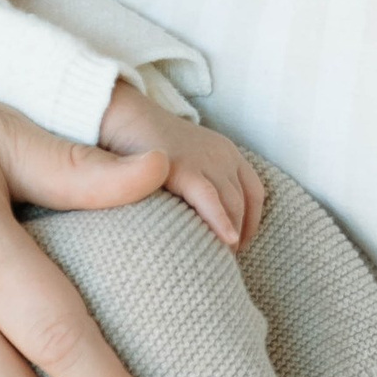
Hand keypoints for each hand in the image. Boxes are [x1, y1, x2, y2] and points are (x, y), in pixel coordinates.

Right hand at [96, 81, 266, 249]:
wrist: (122, 117)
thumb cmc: (146, 147)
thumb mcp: (185, 161)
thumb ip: (199, 184)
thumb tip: (203, 223)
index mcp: (226, 153)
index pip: (254, 192)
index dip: (252, 222)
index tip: (239, 244)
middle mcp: (221, 154)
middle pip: (243, 202)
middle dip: (240, 234)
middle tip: (225, 260)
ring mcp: (203, 159)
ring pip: (232, 204)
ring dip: (231, 234)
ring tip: (218, 260)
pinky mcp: (182, 167)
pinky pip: (209, 200)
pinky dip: (221, 222)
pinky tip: (225, 241)